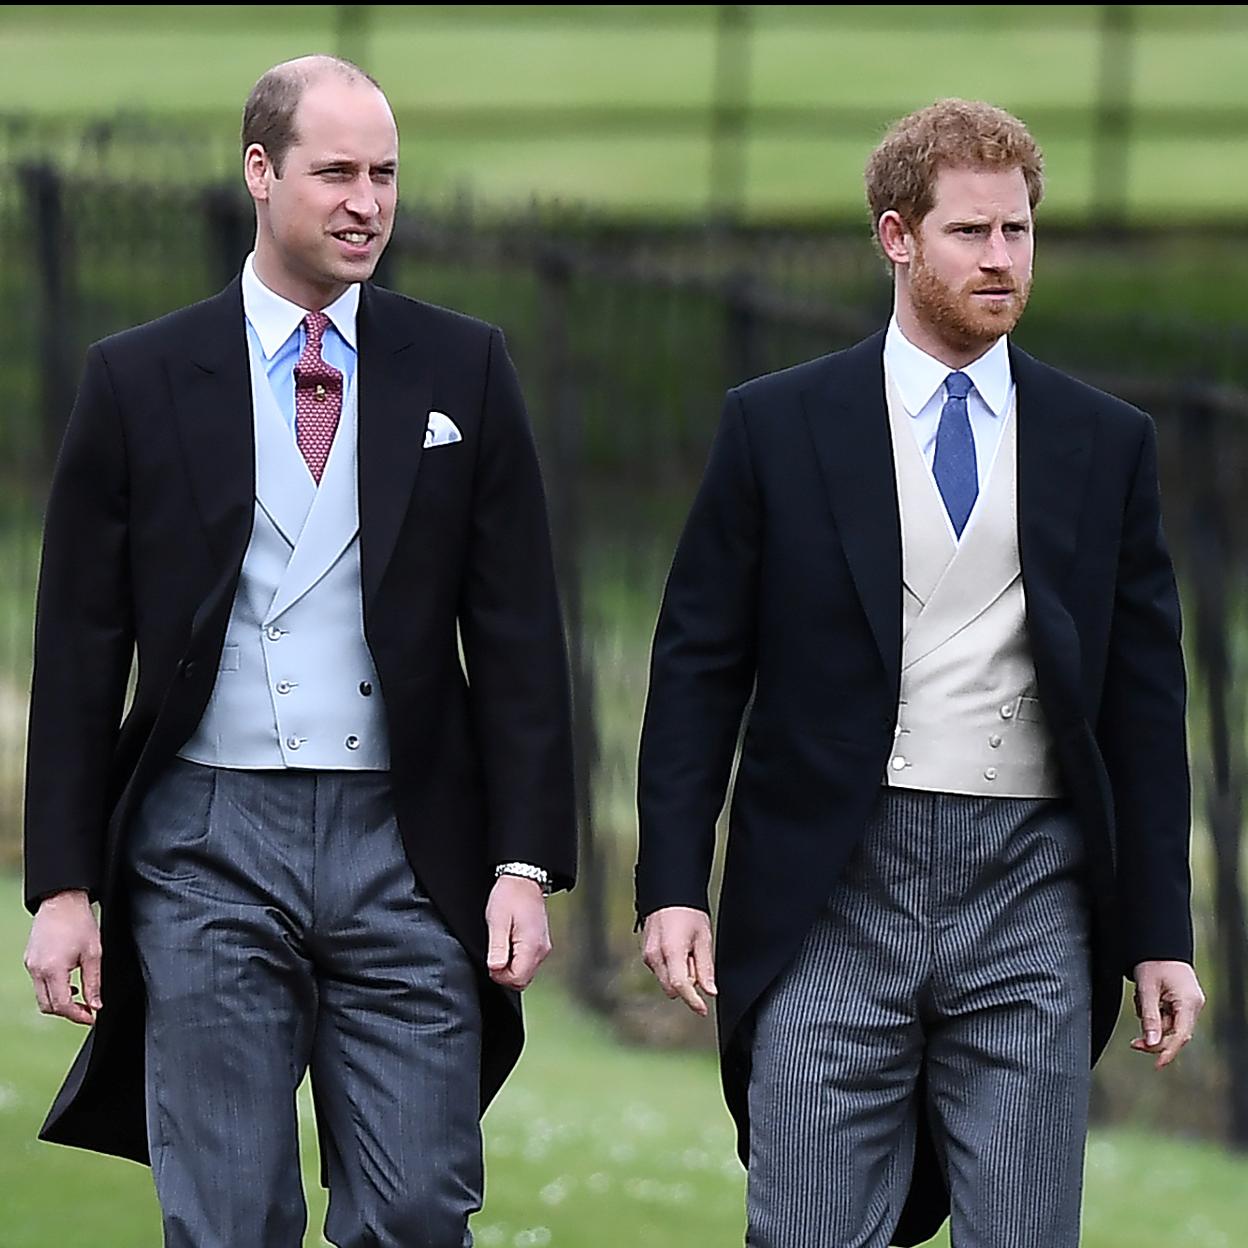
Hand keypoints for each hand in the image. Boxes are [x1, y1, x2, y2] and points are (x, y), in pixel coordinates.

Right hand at [24, 889, 101, 1025]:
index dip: (78, 1015)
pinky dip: (53, 989)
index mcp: (52, 969)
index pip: (61, 1005)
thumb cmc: (79, 922)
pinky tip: (68, 982)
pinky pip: (38, 984)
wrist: (62, 900)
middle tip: (87, 1010)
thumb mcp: (94, 953)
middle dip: (68, 1012)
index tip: (91, 1017)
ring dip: (60, 1001)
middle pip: (48, 1006)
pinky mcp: (29, 960)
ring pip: (42, 996)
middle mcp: (36, 970)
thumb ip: (93, 982)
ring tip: (80, 996)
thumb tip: (96, 1005)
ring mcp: (30, 965)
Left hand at [485, 875, 551, 989]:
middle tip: (494, 954)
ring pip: (526, 972)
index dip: (500, 976)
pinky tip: (509, 942)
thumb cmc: (510, 895)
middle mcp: (542, 949)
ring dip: (511, 966)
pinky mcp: (541, 944)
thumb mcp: (497, 921)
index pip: (517, 979)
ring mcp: (543, 947)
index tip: (492, 961)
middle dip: (505, 974)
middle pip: (523, 980)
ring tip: (502, 943)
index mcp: (531, 945)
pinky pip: (528, 962)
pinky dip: (517, 959)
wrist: (524, 879)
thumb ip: (497, 947)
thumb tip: (495, 969)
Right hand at [641, 905, 716, 1016]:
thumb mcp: (703, 938)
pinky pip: (661, 971)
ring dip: (679, 975)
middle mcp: (654, 956)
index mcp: (670, 951)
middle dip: (687, 983)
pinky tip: (678, 949)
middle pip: (673, 988)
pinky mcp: (646, 954)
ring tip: (687, 950)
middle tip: (696, 959)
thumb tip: (709, 991)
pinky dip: (672, 967)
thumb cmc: (687, 912)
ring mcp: (647, 955)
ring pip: (666, 980)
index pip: (680, 987)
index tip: (703, 1010)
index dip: (693, 1001)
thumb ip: (706, 967)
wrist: (668, 894)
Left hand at [1130, 960, 1205, 1069]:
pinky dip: (1154, 1012)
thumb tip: (1151, 1043)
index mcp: (1188, 1002)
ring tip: (1141, 997)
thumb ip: (1149, 1017)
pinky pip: (1168, 1015)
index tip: (1157, 1065)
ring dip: (1151, 1020)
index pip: (1181, 1035)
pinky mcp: (1182, 1000)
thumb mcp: (1146, 989)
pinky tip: (1145, 996)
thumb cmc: (1152, 961)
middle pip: (1175, 1033)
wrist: (1156, 943)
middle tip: (1134, 1043)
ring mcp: (1189, 1003)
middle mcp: (1193, 1005)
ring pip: (1170, 1024)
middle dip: (1154, 1037)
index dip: (1168, 1052)